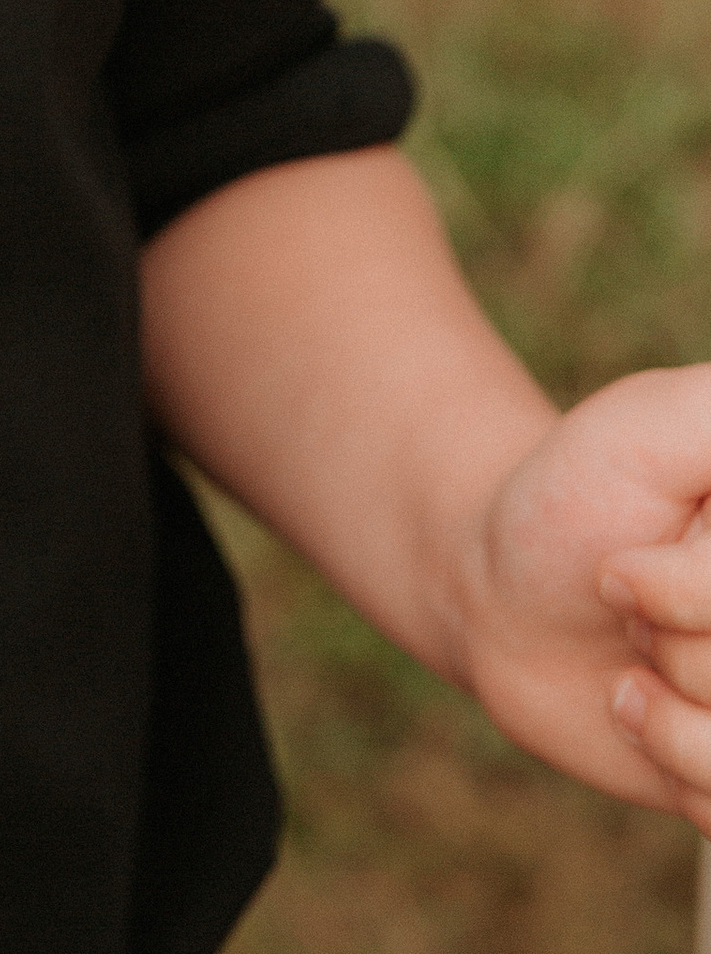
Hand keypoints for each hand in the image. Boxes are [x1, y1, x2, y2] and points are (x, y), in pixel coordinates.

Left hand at [456, 365, 710, 830]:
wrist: (503, 595)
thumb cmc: (575, 497)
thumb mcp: (650, 427)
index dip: (686, 590)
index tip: (624, 561)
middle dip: (676, 642)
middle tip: (630, 603)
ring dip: (675, 713)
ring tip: (638, 660)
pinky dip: (675, 761)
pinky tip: (642, 710)